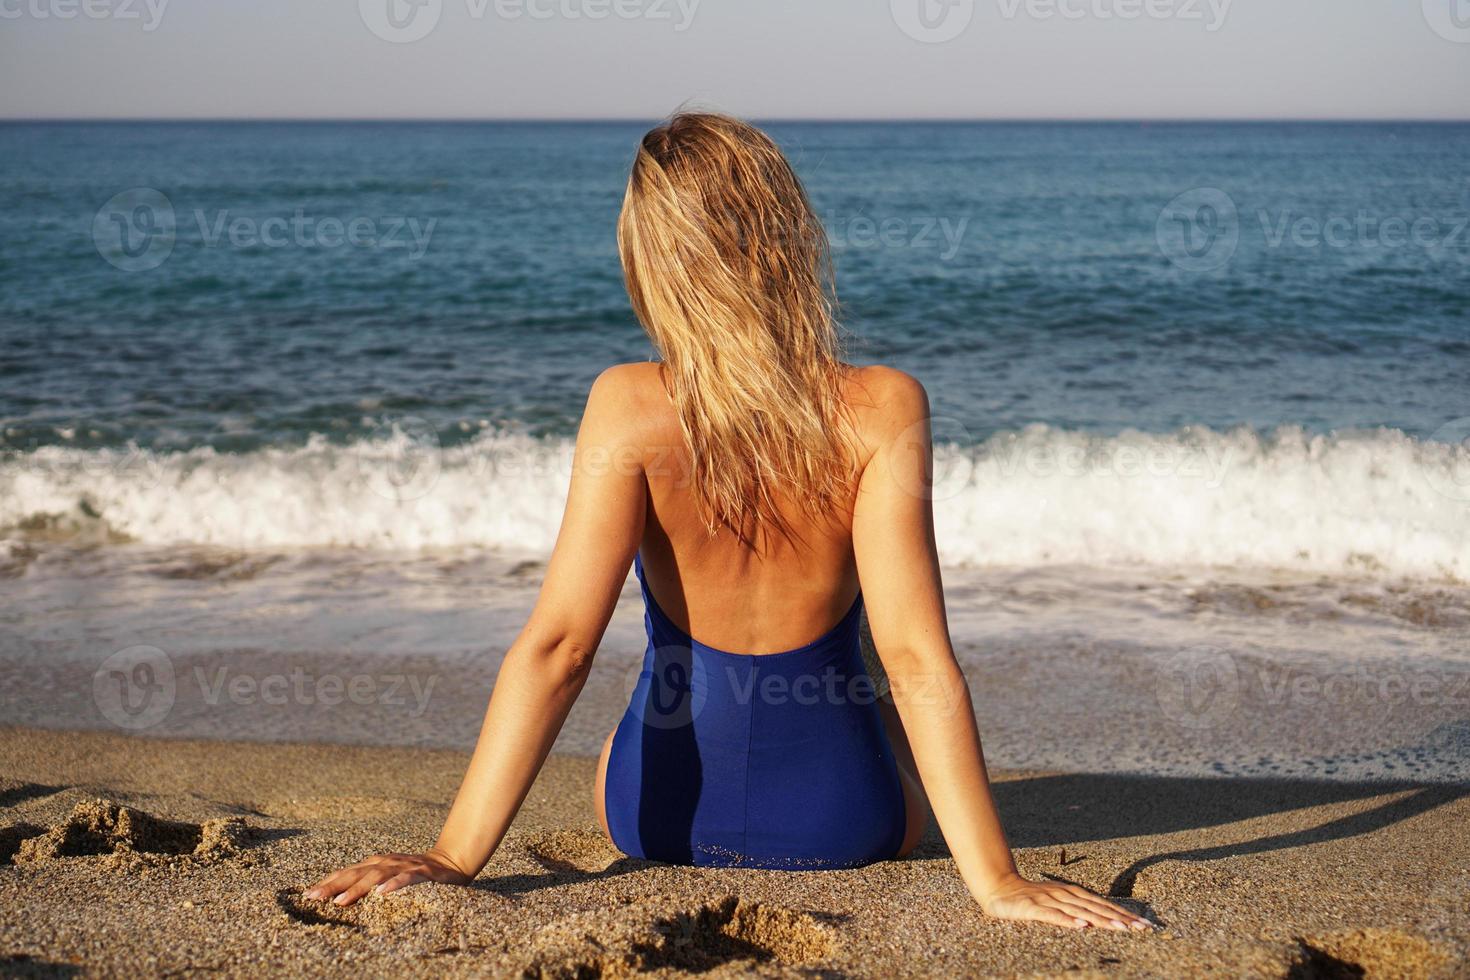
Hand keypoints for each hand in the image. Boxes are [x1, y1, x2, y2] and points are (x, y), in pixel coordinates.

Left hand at [304, 850, 471, 905]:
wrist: (451, 863)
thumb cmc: (415, 875)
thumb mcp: (389, 877)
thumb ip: (369, 884)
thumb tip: (339, 898)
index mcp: (377, 863)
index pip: (348, 871)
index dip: (328, 881)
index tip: (308, 894)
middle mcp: (387, 862)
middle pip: (356, 872)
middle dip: (334, 884)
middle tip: (315, 897)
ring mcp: (404, 866)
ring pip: (377, 875)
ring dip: (358, 887)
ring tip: (341, 901)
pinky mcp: (422, 873)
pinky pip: (406, 879)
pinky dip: (394, 885)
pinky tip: (382, 894)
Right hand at [978, 873, 1151, 930]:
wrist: (998, 888)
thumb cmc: (1029, 899)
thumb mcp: (1055, 903)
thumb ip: (1075, 910)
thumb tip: (1098, 922)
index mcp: (1072, 894)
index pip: (1103, 904)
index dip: (1124, 914)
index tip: (1144, 925)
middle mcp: (1064, 895)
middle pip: (1097, 907)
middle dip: (1121, 918)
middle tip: (1141, 928)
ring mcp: (1049, 900)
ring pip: (1080, 911)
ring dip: (1101, 919)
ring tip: (1121, 928)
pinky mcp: (1032, 908)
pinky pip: (1053, 916)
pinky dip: (1068, 921)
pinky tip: (1082, 927)